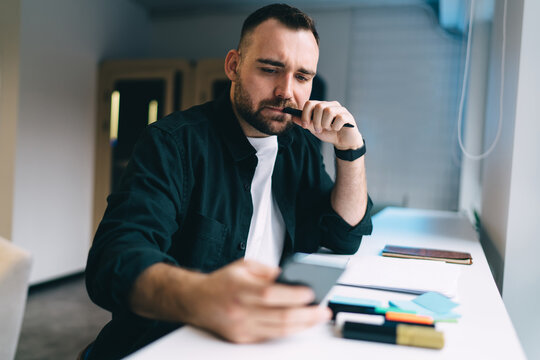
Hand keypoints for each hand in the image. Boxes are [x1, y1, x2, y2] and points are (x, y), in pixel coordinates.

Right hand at [185, 259, 331, 342]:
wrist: (196, 301)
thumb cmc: (222, 282)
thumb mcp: (244, 265)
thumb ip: (268, 270)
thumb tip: (291, 278)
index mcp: (240, 288)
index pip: (270, 294)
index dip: (293, 295)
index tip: (311, 292)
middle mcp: (240, 309)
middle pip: (279, 316)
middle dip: (307, 315)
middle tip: (322, 310)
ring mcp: (241, 327)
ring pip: (279, 330)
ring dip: (302, 324)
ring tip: (317, 317)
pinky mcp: (242, 338)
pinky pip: (271, 336)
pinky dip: (289, 330)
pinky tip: (300, 324)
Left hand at [294, 100, 363, 149]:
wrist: (343, 142)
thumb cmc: (329, 133)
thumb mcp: (314, 129)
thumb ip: (305, 123)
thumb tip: (293, 117)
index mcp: (322, 106)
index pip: (310, 103)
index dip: (305, 114)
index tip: (304, 125)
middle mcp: (331, 105)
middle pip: (319, 106)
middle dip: (316, 121)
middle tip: (318, 129)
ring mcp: (341, 110)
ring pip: (329, 111)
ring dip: (325, 124)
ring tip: (328, 129)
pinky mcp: (348, 116)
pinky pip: (339, 118)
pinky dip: (335, 126)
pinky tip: (336, 129)